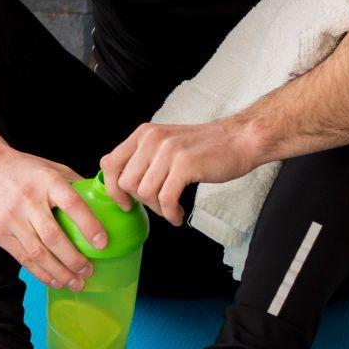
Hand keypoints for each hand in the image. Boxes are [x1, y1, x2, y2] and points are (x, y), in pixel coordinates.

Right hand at [0, 149, 108, 292]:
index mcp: (47, 181)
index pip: (72, 204)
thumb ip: (74, 185)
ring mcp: (11, 218)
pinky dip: (40, 273)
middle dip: (74, 259)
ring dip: (59, 272)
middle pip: (54, 237)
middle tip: (88, 271)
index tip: (102, 243)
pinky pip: (23, 258)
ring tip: (75, 283)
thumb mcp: (51, 168)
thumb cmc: (22, 169)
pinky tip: (54, 280)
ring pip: (38, 253)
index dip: (89, 225)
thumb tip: (104, 203)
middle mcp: (28, 200)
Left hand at [99, 119, 261, 225]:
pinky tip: (179, 214)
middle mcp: (151, 139)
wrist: (240, 140)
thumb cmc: (204, 148)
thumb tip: (121, 188)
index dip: (112, 188)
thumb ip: (143, 159)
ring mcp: (168, 151)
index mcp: (143, 134)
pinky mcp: (185, 165)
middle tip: (158, 206)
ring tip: (171, 210)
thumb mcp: (165, 145)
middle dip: (140, 202)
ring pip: (145, 193)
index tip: (125, 203)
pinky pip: (166, 199)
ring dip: (158, 209)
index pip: (109, 163)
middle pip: (126, 183)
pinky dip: (170, 213)